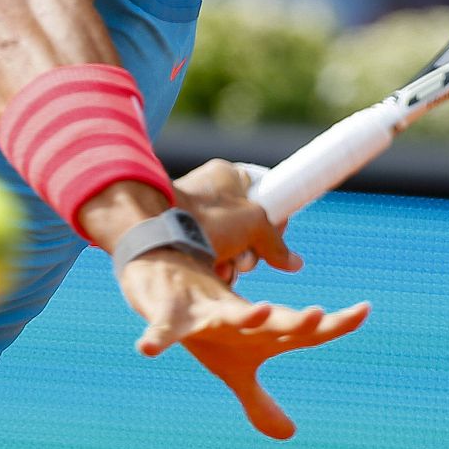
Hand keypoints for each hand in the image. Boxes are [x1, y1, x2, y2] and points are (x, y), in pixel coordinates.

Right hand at [117, 247, 369, 438]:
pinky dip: (156, 338)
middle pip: (276, 322)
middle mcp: (242, 319)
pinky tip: (145, 350)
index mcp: (262, 332)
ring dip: (246, 315)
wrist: (165, 283)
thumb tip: (289, 434)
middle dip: (297, 321)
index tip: (365, 309)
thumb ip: (260, 402)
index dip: (335, 324)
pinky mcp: (173, 314)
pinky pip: (164, 328)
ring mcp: (208, 314)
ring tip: (265, 312)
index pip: (306, 331)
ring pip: (230, 315)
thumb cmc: (209, 329)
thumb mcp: (234, 369)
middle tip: (319, 314)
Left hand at [173, 159, 295, 280]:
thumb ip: (276, 243)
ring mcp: (194, 216)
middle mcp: (209, 193)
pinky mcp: (181, 239)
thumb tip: (295, 263)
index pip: (263, 193)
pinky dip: (212, 266)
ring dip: (232, 262)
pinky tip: (210, 271)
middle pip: (247, 227)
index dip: (273, 216)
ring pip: (228, 246)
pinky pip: (207, 255)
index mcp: (227, 176)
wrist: (154, 235)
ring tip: (224, 267)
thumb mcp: (253, 225)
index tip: (275, 233)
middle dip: (250, 250)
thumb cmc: (205, 218)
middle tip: (245, 258)